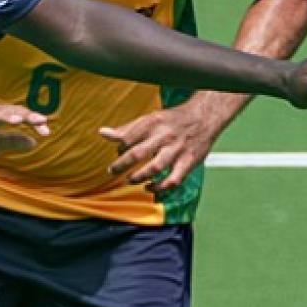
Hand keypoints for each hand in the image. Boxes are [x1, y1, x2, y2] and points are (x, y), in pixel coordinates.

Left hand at [100, 101, 217, 193]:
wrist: (204, 117)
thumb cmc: (172, 120)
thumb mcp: (150, 118)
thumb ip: (127, 128)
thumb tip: (102, 133)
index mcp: (153, 123)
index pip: (128, 137)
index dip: (118, 147)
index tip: (116, 153)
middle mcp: (164, 136)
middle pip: (138, 153)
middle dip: (122, 165)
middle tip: (112, 171)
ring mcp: (177, 150)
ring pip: (155, 168)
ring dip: (139, 177)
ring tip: (129, 180)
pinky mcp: (188, 162)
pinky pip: (173, 180)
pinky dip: (160, 188)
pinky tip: (150, 188)